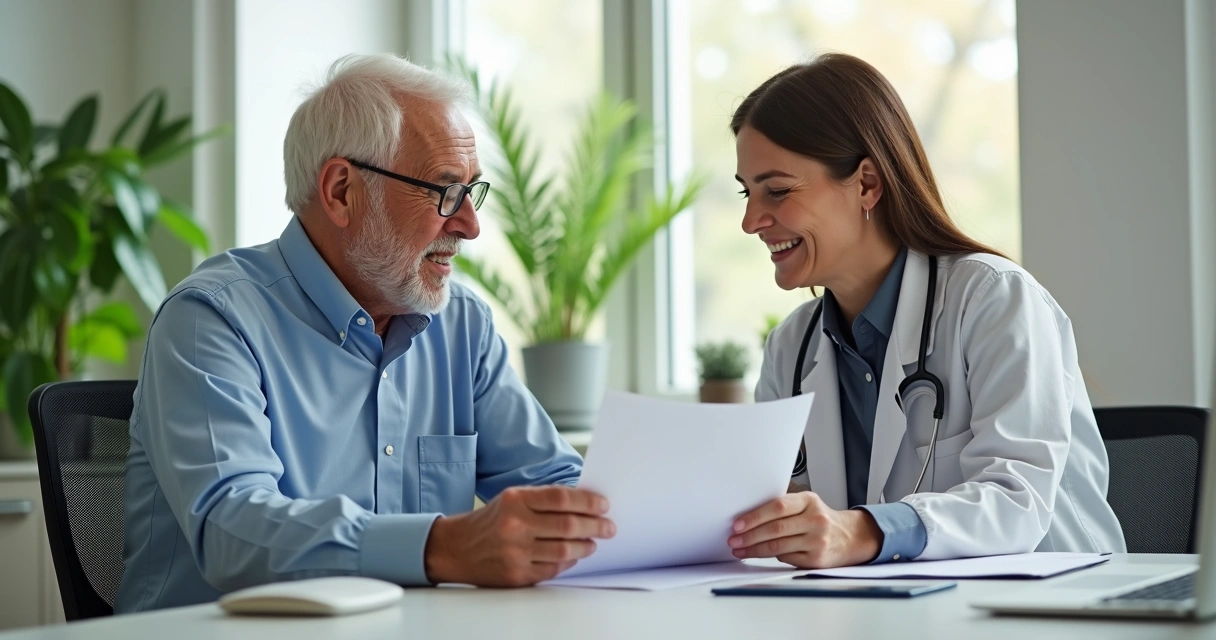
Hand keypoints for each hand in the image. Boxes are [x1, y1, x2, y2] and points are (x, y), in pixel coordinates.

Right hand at [423, 486, 615, 586]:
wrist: (455, 549)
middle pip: (568, 525)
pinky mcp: (516, 575)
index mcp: (516, 500)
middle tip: (608, 527)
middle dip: (595, 526)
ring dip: (586, 547)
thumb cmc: (491, 521)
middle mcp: (515, 525)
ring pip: (565, 551)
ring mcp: (516, 552)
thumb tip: (585, 504)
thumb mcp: (512, 499)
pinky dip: (568, 562)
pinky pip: (553, 570)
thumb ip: (544, 500)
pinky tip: (573, 556)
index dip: (588, 502)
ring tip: (593, 543)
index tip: (604, 505)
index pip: (562, 498)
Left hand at [728, 492, 881, 568]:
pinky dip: (771, 556)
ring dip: (754, 549)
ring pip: (778, 546)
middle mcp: (815, 520)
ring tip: (740, 550)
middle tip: (734, 540)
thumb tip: (749, 517)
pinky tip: (759, 554)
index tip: (738, 524)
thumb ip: (784, 507)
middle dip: (750, 536)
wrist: (850, 537)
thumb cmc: (821, 519)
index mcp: (809, 501)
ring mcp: (817, 541)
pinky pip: (786, 558)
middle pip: (775, 528)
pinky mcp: (816, 559)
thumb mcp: (807, 505)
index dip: (755, 516)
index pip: (777, 506)